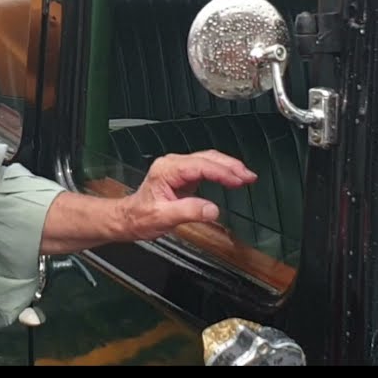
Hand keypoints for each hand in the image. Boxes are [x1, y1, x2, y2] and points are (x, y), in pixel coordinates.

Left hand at [117, 150, 256, 240]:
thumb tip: (212, 209)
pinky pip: (206, 168)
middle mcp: (173, 164)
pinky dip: (221, 171)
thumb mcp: (163, 217)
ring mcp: (178, 168)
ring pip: (208, 160)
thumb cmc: (139, 217)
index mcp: (167, 170)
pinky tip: (231, 177)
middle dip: (231, 166)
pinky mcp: (183, 175)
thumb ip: (188, 211)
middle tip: (249, 176)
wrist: (128, 219)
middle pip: (208, 158)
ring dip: (229, 167)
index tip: (239, 179)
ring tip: (246, 176)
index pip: (201, 166)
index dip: (222, 172)